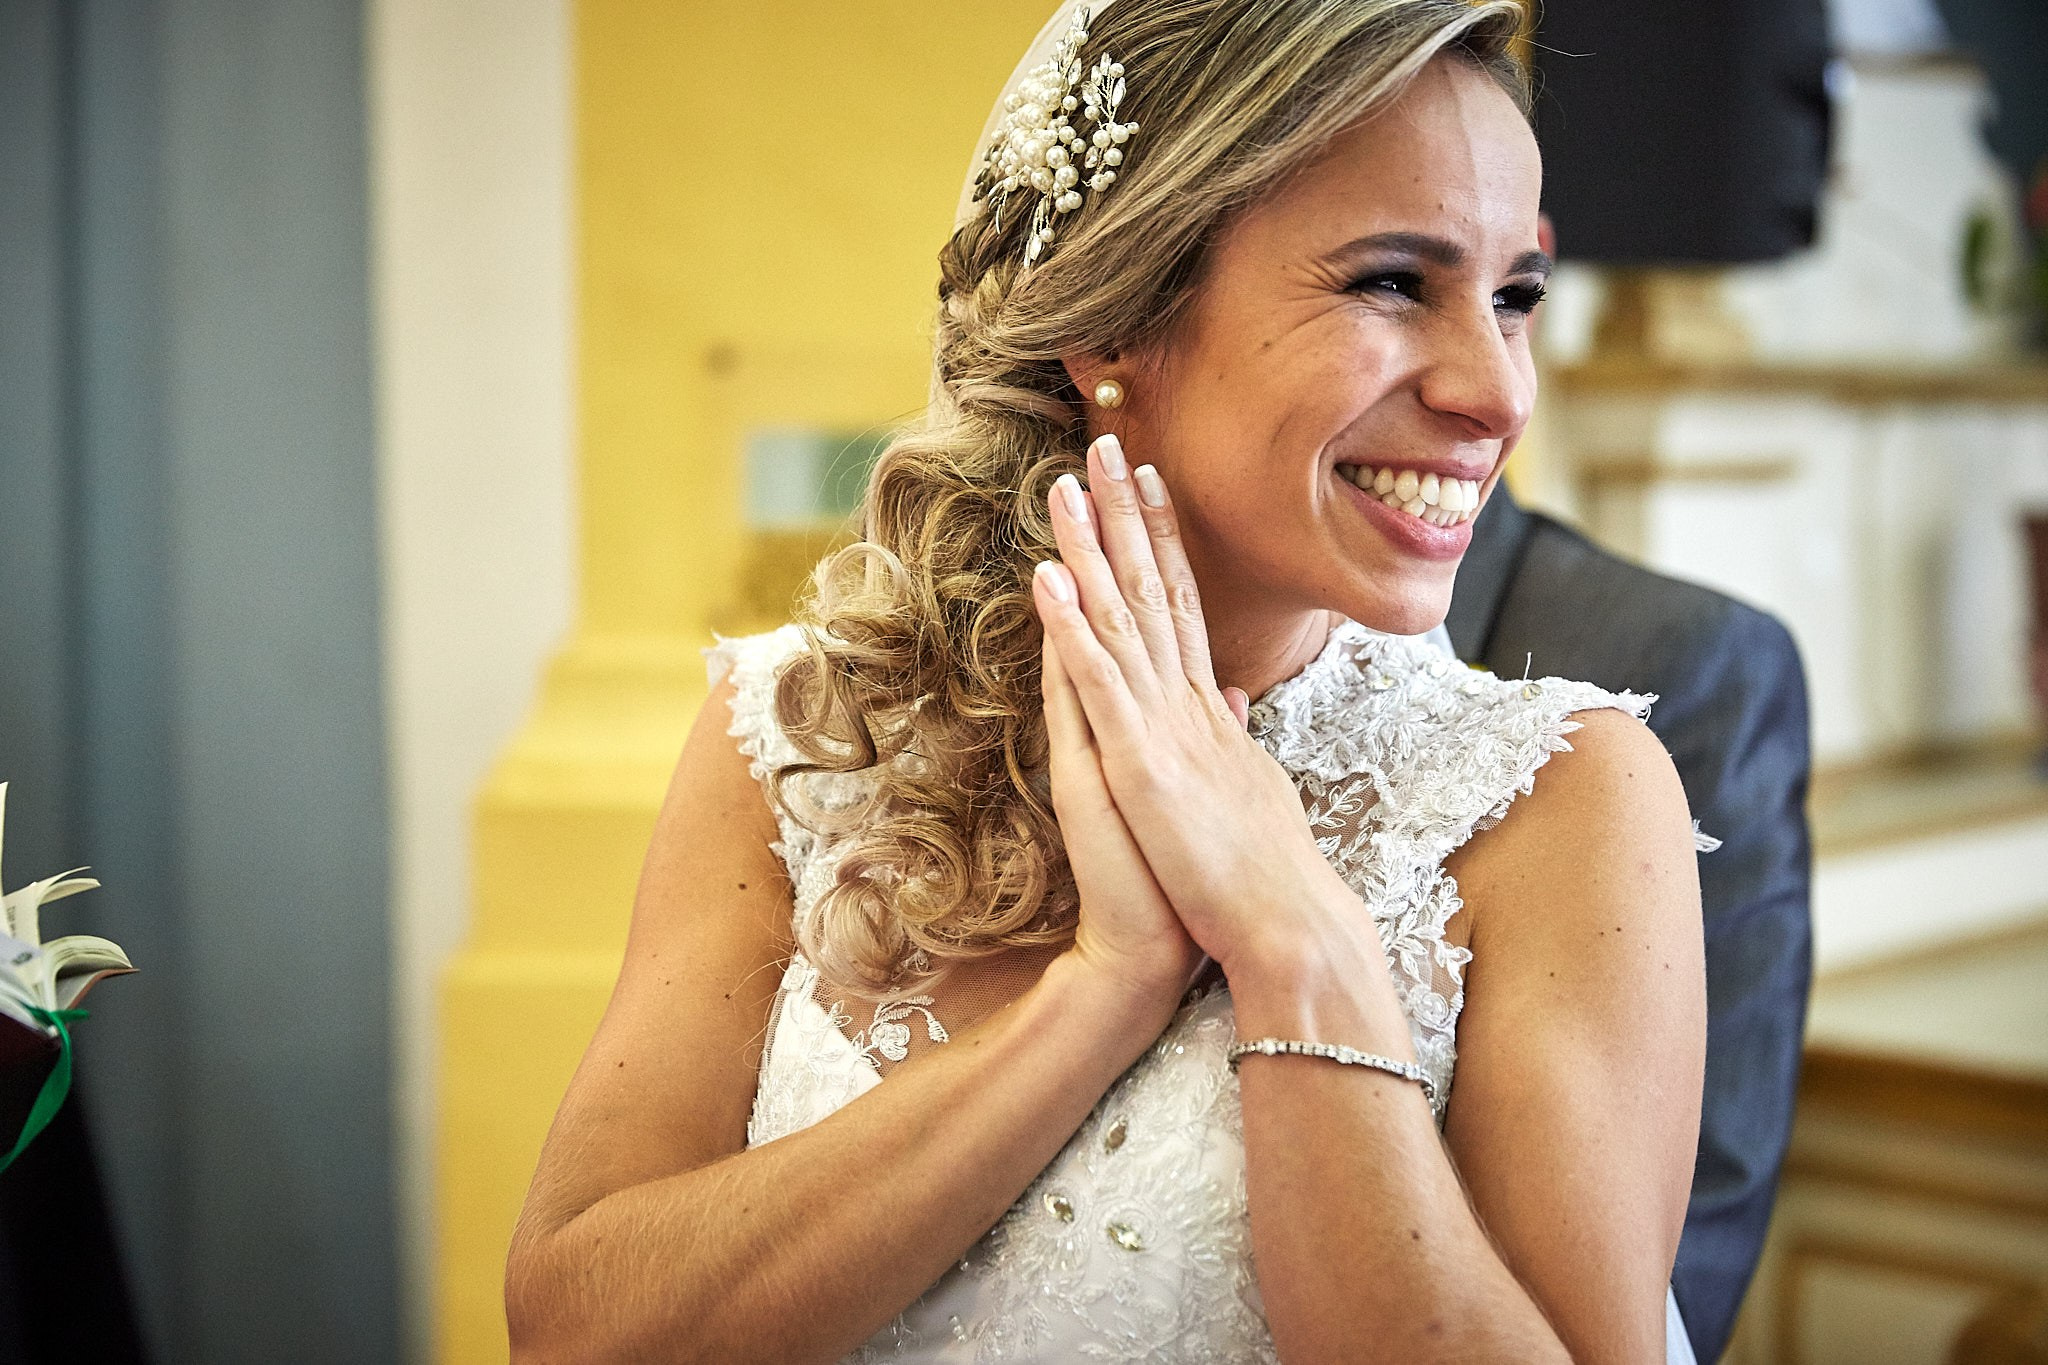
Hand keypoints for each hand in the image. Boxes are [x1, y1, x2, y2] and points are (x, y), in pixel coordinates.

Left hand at [1030, 435, 1362, 976]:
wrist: (1283, 931)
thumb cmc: (1260, 878)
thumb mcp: (1246, 793)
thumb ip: (1233, 738)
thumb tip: (1229, 699)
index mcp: (1208, 714)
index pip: (1183, 607)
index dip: (1164, 542)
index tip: (1149, 486)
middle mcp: (1190, 704)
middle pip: (1155, 590)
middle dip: (1126, 514)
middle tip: (1106, 446)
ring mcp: (1167, 729)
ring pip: (1124, 619)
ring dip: (1092, 548)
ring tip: (1064, 485)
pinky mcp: (1142, 764)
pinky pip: (1100, 683)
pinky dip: (1074, 627)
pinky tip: (1049, 577)